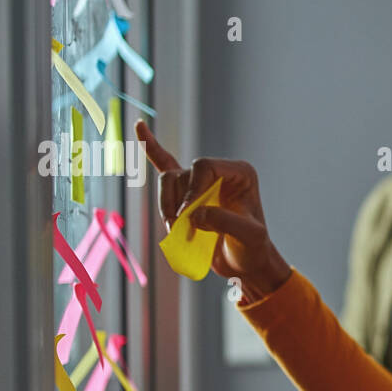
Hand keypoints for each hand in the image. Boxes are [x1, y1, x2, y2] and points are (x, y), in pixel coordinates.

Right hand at [136, 120, 290, 298]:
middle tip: (180, 229)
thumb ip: (225, 222)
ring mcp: (202, 181)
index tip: (187, 218)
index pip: (204, 166)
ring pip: (168, 181)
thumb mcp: (248, 237)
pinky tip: (140, 127)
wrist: (245, 263)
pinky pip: (164, 165)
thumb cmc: (252, 249)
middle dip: (177, 202)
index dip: (191, 190)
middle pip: (183, 174)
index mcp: (240, 172)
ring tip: (176, 230)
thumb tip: (194, 214)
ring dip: (166, 206)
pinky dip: (151, 148)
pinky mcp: (186, 193)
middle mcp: (220, 171)